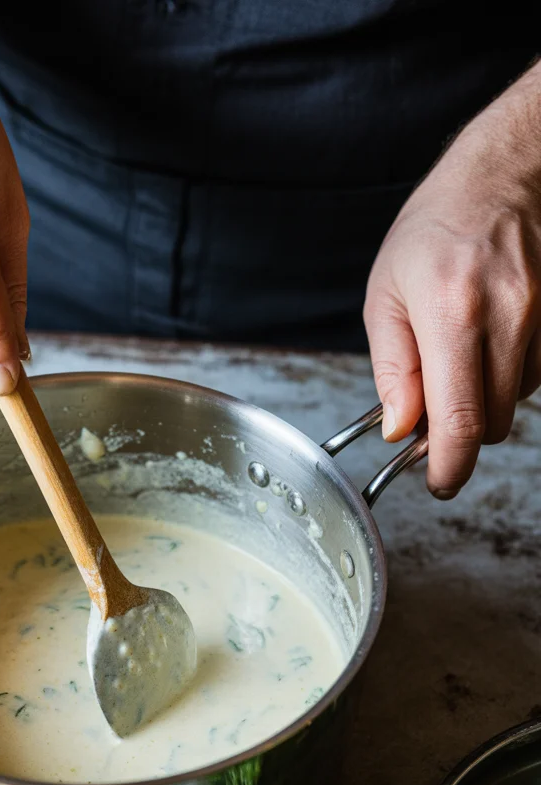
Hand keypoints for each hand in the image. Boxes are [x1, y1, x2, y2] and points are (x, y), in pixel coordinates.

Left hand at [364, 63, 540, 497]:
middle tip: (428, 415)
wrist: (504, 174)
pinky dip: (505, 378)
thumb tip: (399, 429)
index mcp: (453, 312)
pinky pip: (534, 377)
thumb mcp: (386, 295)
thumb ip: (392, 370)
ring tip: (456, 358)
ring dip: (481, 401)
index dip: (448, 466)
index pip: (459, 418)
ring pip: (514, 403)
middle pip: (490, 422)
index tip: (437, 483)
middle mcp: (508, 316)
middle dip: (457, 433)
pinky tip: (487, 344)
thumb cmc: (435, 229)